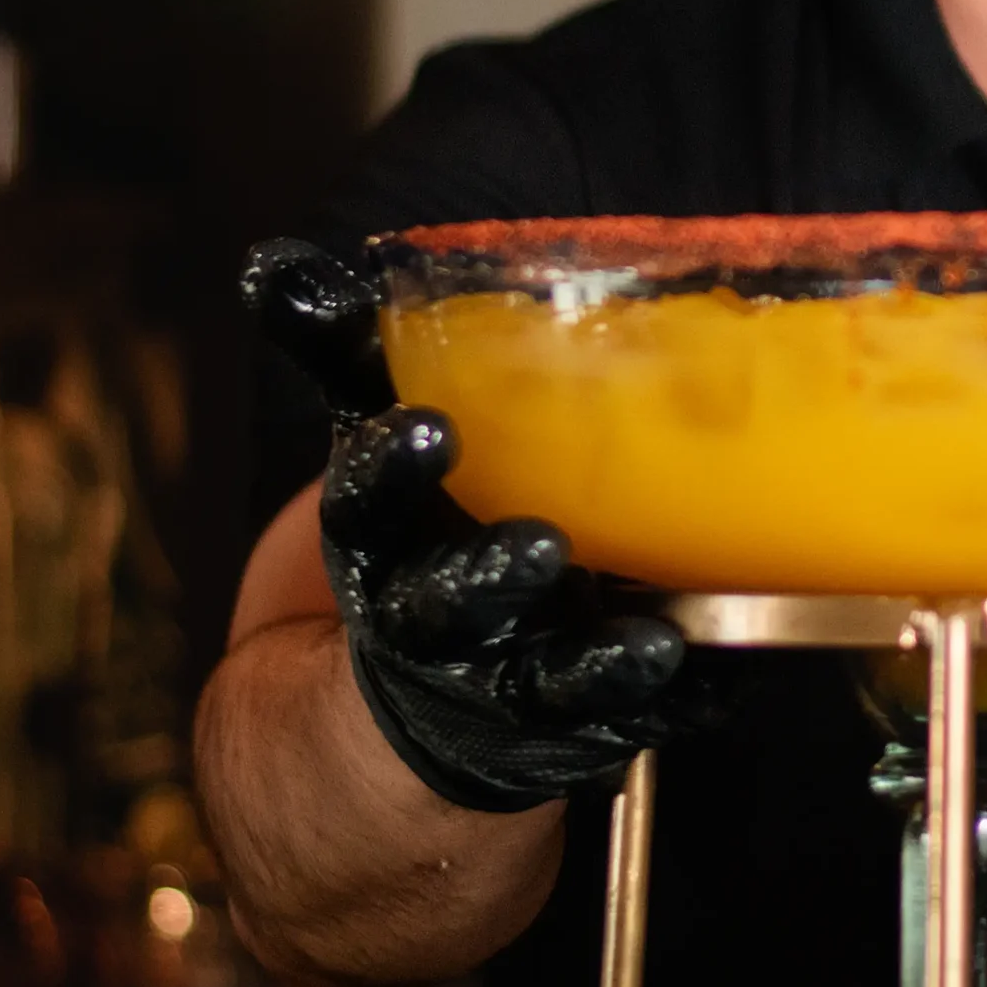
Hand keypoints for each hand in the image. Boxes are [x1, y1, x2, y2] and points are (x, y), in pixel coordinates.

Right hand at [245, 238, 698, 812]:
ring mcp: (507, 679)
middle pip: (453, 607)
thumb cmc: (415, 528)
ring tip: (647, 643)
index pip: (368, 505)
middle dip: (491, 579)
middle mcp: (436, 620)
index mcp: (381, 542)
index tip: (425, 431)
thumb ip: (338, 350)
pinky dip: (677, 700)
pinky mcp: (580, 724)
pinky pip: (631, 718)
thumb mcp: (371, 440)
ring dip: (595, 659)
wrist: (409, 705)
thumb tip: (270, 262)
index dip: (391, 471)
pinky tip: (716, 678)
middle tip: (540, 550)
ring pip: (545, 677)